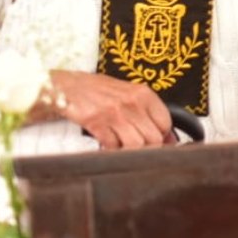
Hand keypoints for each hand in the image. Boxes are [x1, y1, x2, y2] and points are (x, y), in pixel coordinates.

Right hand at [49, 70, 173, 148]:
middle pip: (153, 138)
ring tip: (123, 147)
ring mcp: (115, 113)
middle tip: (139, 149)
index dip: (163, 137)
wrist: (70, 86)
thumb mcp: (129, 94)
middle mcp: (132, 102)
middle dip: (148, 148)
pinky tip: (109, 143)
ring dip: (130, 151)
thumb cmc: (100, 91)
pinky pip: (113, 146)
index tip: (159, 143)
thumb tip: (168, 137)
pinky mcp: (97, 123)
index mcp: (144, 94)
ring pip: (136, 145)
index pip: (165, 123)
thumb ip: (148, 112)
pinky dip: (112, 150)